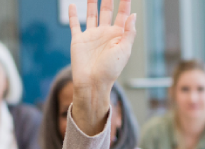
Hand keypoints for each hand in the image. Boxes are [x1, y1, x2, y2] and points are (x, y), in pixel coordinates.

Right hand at [68, 0, 135, 133]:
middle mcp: (105, 33)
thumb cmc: (110, 70)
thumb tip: (133, 15)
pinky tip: (71, 5)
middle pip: (107, 11)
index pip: (122, 15)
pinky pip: (74, 24)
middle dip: (108, 0)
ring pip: (91, 14)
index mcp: (117, 36)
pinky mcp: (78, 40)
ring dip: (91, 3)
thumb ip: (129, 32)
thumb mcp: (124, 50)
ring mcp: (91, 36)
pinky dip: (72, 15)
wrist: (93, 83)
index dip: (125, 3)